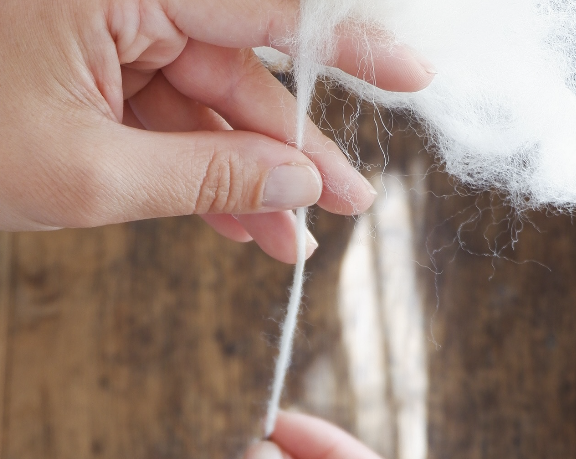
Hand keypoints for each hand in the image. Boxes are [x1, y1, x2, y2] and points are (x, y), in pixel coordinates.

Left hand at [0, 0, 433, 259]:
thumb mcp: (91, 174)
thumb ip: (206, 179)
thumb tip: (297, 187)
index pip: (265, 8)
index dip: (344, 49)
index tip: (409, 74)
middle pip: (242, 75)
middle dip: (295, 151)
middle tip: (351, 202)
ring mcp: (114, 38)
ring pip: (209, 114)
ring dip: (251, 183)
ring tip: (293, 243)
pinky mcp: (99, 77)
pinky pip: (171, 129)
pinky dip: (203, 181)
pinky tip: (243, 228)